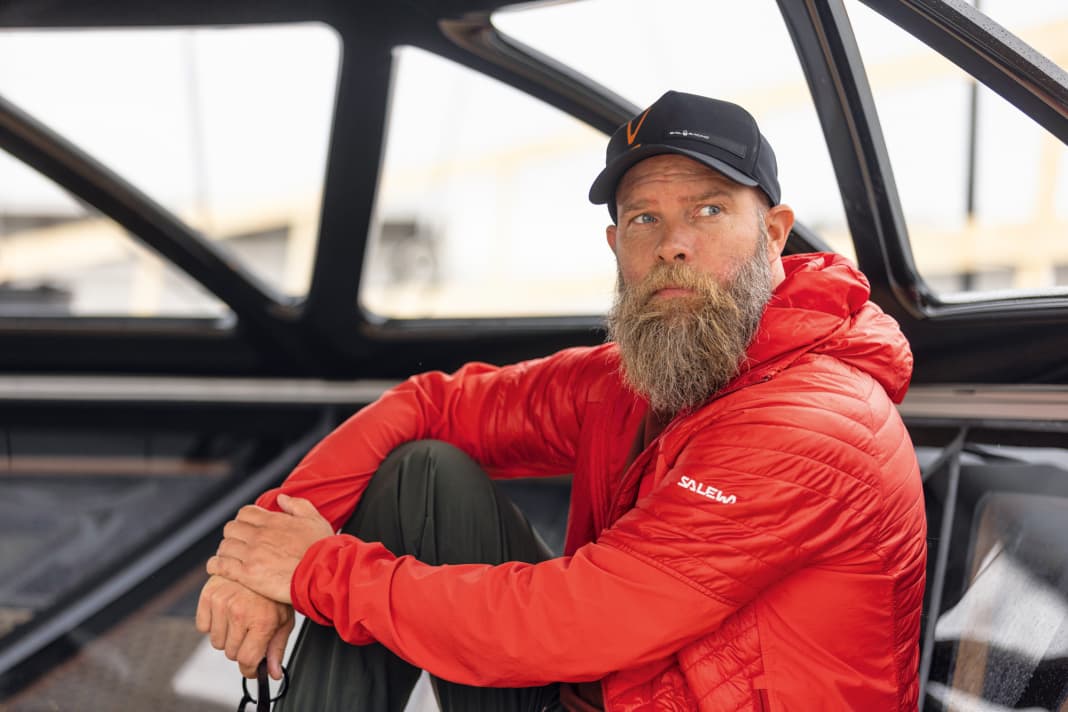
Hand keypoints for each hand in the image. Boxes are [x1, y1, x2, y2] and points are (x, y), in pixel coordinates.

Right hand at [195, 575, 293, 678]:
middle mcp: (240, 612)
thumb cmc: (275, 593)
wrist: (264, 561)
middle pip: (231, 653)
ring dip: (226, 635)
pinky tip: (226, 611)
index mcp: (262, 621)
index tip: (252, 666)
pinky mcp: (208, 594)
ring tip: (240, 618)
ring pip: (216, 641)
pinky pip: (203, 626)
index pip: (246, 661)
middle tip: (250, 631)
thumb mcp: (284, 620)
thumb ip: (276, 649)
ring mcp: (222, 603)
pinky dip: (212, 623)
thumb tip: (273, 674)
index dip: (250, 668)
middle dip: (241, 647)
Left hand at [207, 494, 333, 603]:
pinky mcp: (247, 574)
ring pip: (224, 546)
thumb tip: (281, 498)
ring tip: (231, 559)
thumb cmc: (323, 549)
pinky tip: (218, 568)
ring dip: (226, 552)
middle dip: (234, 536)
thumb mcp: (315, 519)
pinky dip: (215, 565)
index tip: (247, 529)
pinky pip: (220, 566)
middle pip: (231, 529)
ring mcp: (251, 554)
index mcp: (273, 521)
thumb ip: (297, 505)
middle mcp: (259, 535)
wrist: (323, 573)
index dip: (244, 520)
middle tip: (239, 546)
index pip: (245, 513)